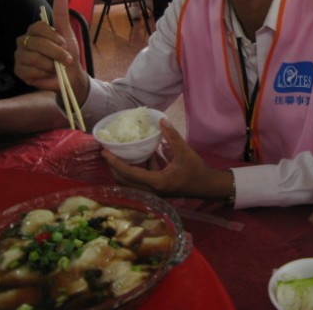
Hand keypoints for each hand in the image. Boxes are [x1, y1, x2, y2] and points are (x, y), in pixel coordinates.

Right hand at [14, 0, 88, 101]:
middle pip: (37, 43)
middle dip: (56, 53)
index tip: (64, 43)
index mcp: (35, 31)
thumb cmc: (68, 54)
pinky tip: (46, 73)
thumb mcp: (68, 34)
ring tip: (55, 67)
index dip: (53, 37)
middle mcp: (24, 41)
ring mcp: (20, 56)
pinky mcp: (19, 70)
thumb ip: (62, 14)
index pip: (38, 27)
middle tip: (66, 59)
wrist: (70, 76)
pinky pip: (30, 70)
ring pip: (33, 58)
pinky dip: (43, 74)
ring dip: (50, 64)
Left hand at [101, 118, 232, 198]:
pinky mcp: (157, 190)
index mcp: (157, 182)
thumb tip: (162, 120)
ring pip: (131, 184)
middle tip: (108, 154)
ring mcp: (154, 192)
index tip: (105, 152)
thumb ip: (172, 136)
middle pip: (125, 182)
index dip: (115, 163)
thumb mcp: (185, 152)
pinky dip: (135, 172)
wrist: (207, 186)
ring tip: (118, 156)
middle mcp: (152, 190)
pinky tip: (141, 158)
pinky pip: (140, 182)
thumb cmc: (197, 170)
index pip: (130, 173)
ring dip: (123, 172)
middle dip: (114, 168)